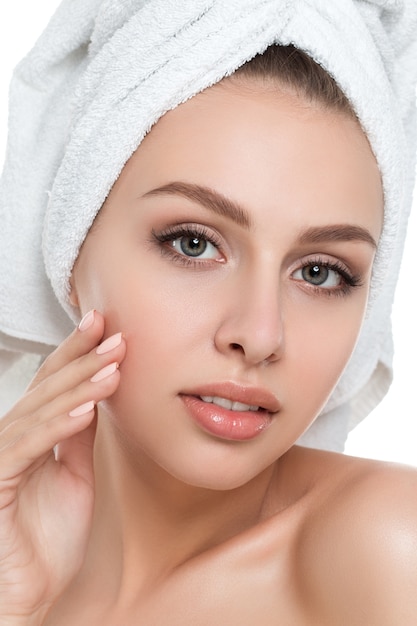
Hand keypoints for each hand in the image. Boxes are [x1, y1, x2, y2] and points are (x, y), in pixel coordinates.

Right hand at [0, 311, 125, 622]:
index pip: (55, 383)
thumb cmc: (48, 539)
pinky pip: (30, 447)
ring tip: (113, 367)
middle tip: (116, 335)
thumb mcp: (76, 475)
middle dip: (84, 359)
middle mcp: (12, 437)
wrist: (28, 595)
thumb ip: (79, 436)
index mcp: (31, 434)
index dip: (78, 352)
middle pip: (49, 387)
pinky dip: (58, 426)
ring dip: (79, 386)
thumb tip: (94, 396)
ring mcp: (2, 457)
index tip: (106, 326)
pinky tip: (85, 409)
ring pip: (42, 410)